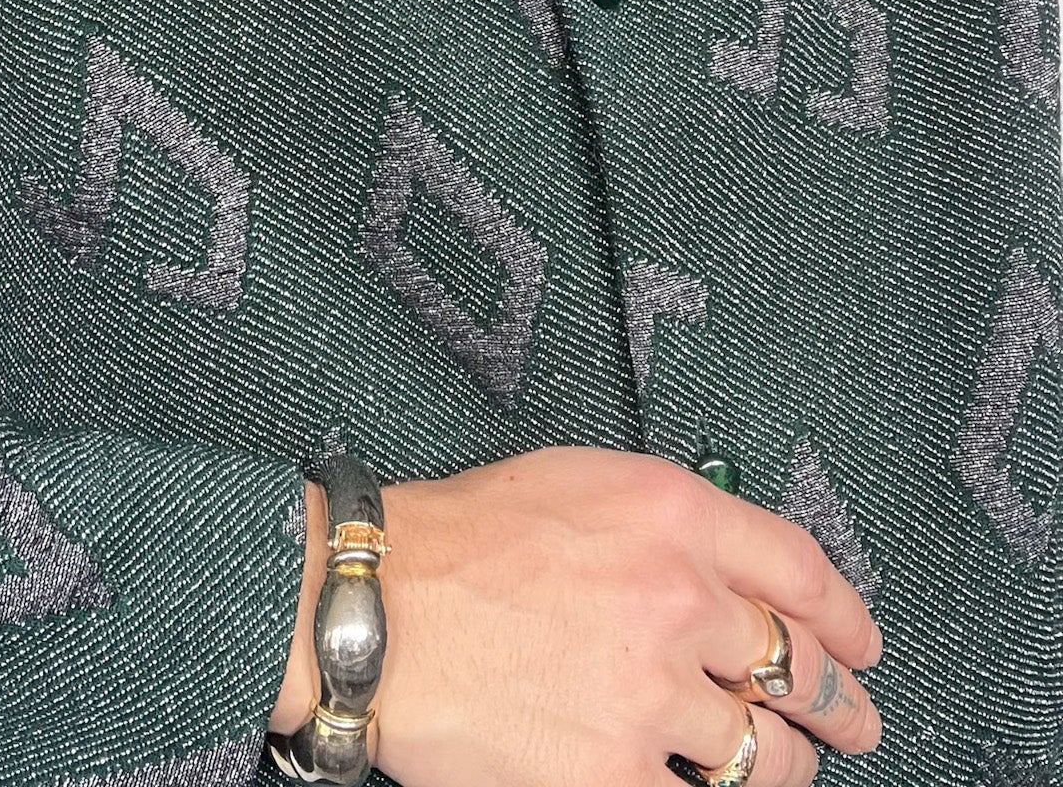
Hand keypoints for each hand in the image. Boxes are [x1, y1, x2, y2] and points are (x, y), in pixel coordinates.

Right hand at [360, 446, 881, 786]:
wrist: (379, 608)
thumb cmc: (457, 540)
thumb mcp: (578, 484)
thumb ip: (663, 524)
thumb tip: (722, 572)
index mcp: (672, 514)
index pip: (802, 570)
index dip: (849, 617)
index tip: (864, 643)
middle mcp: (679, 598)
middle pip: (801, 666)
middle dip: (839, 703)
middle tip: (853, 719)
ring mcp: (653, 691)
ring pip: (766, 750)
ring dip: (784, 764)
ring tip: (783, 766)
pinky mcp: (618, 770)